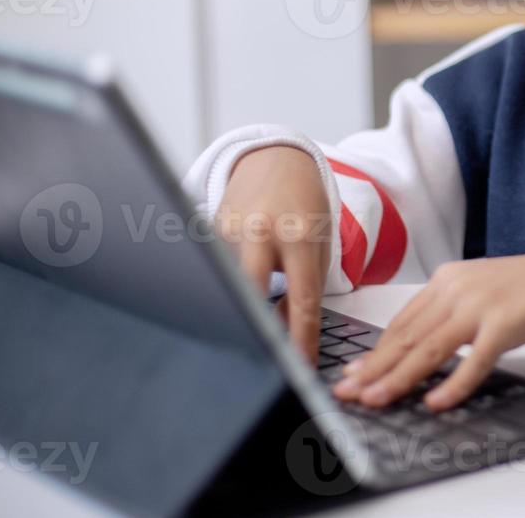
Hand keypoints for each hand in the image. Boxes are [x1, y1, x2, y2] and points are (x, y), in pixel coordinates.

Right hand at [216, 146, 332, 362]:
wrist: (276, 159)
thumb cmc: (304, 207)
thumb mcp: (318, 244)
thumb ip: (303, 289)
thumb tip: (286, 338)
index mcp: (299, 235)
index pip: (302, 298)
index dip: (299, 338)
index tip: (299, 366)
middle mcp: (261, 230)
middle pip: (250, 289)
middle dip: (251, 324)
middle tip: (259, 359)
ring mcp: (229, 229)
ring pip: (227, 282)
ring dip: (234, 303)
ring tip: (235, 319)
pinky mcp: (206, 230)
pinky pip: (213, 267)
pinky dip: (218, 282)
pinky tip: (221, 281)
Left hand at [332, 252, 524, 411]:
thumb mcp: (477, 296)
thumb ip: (446, 317)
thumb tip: (413, 354)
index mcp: (446, 280)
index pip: (402, 322)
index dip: (375, 352)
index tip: (352, 375)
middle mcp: (457, 289)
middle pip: (408, 336)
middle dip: (375, 369)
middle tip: (348, 393)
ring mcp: (481, 305)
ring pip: (430, 348)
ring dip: (400, 378)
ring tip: (377, 400)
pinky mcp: (506, 322)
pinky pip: (475, 360)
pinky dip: (454, 383)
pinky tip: (436, 402)